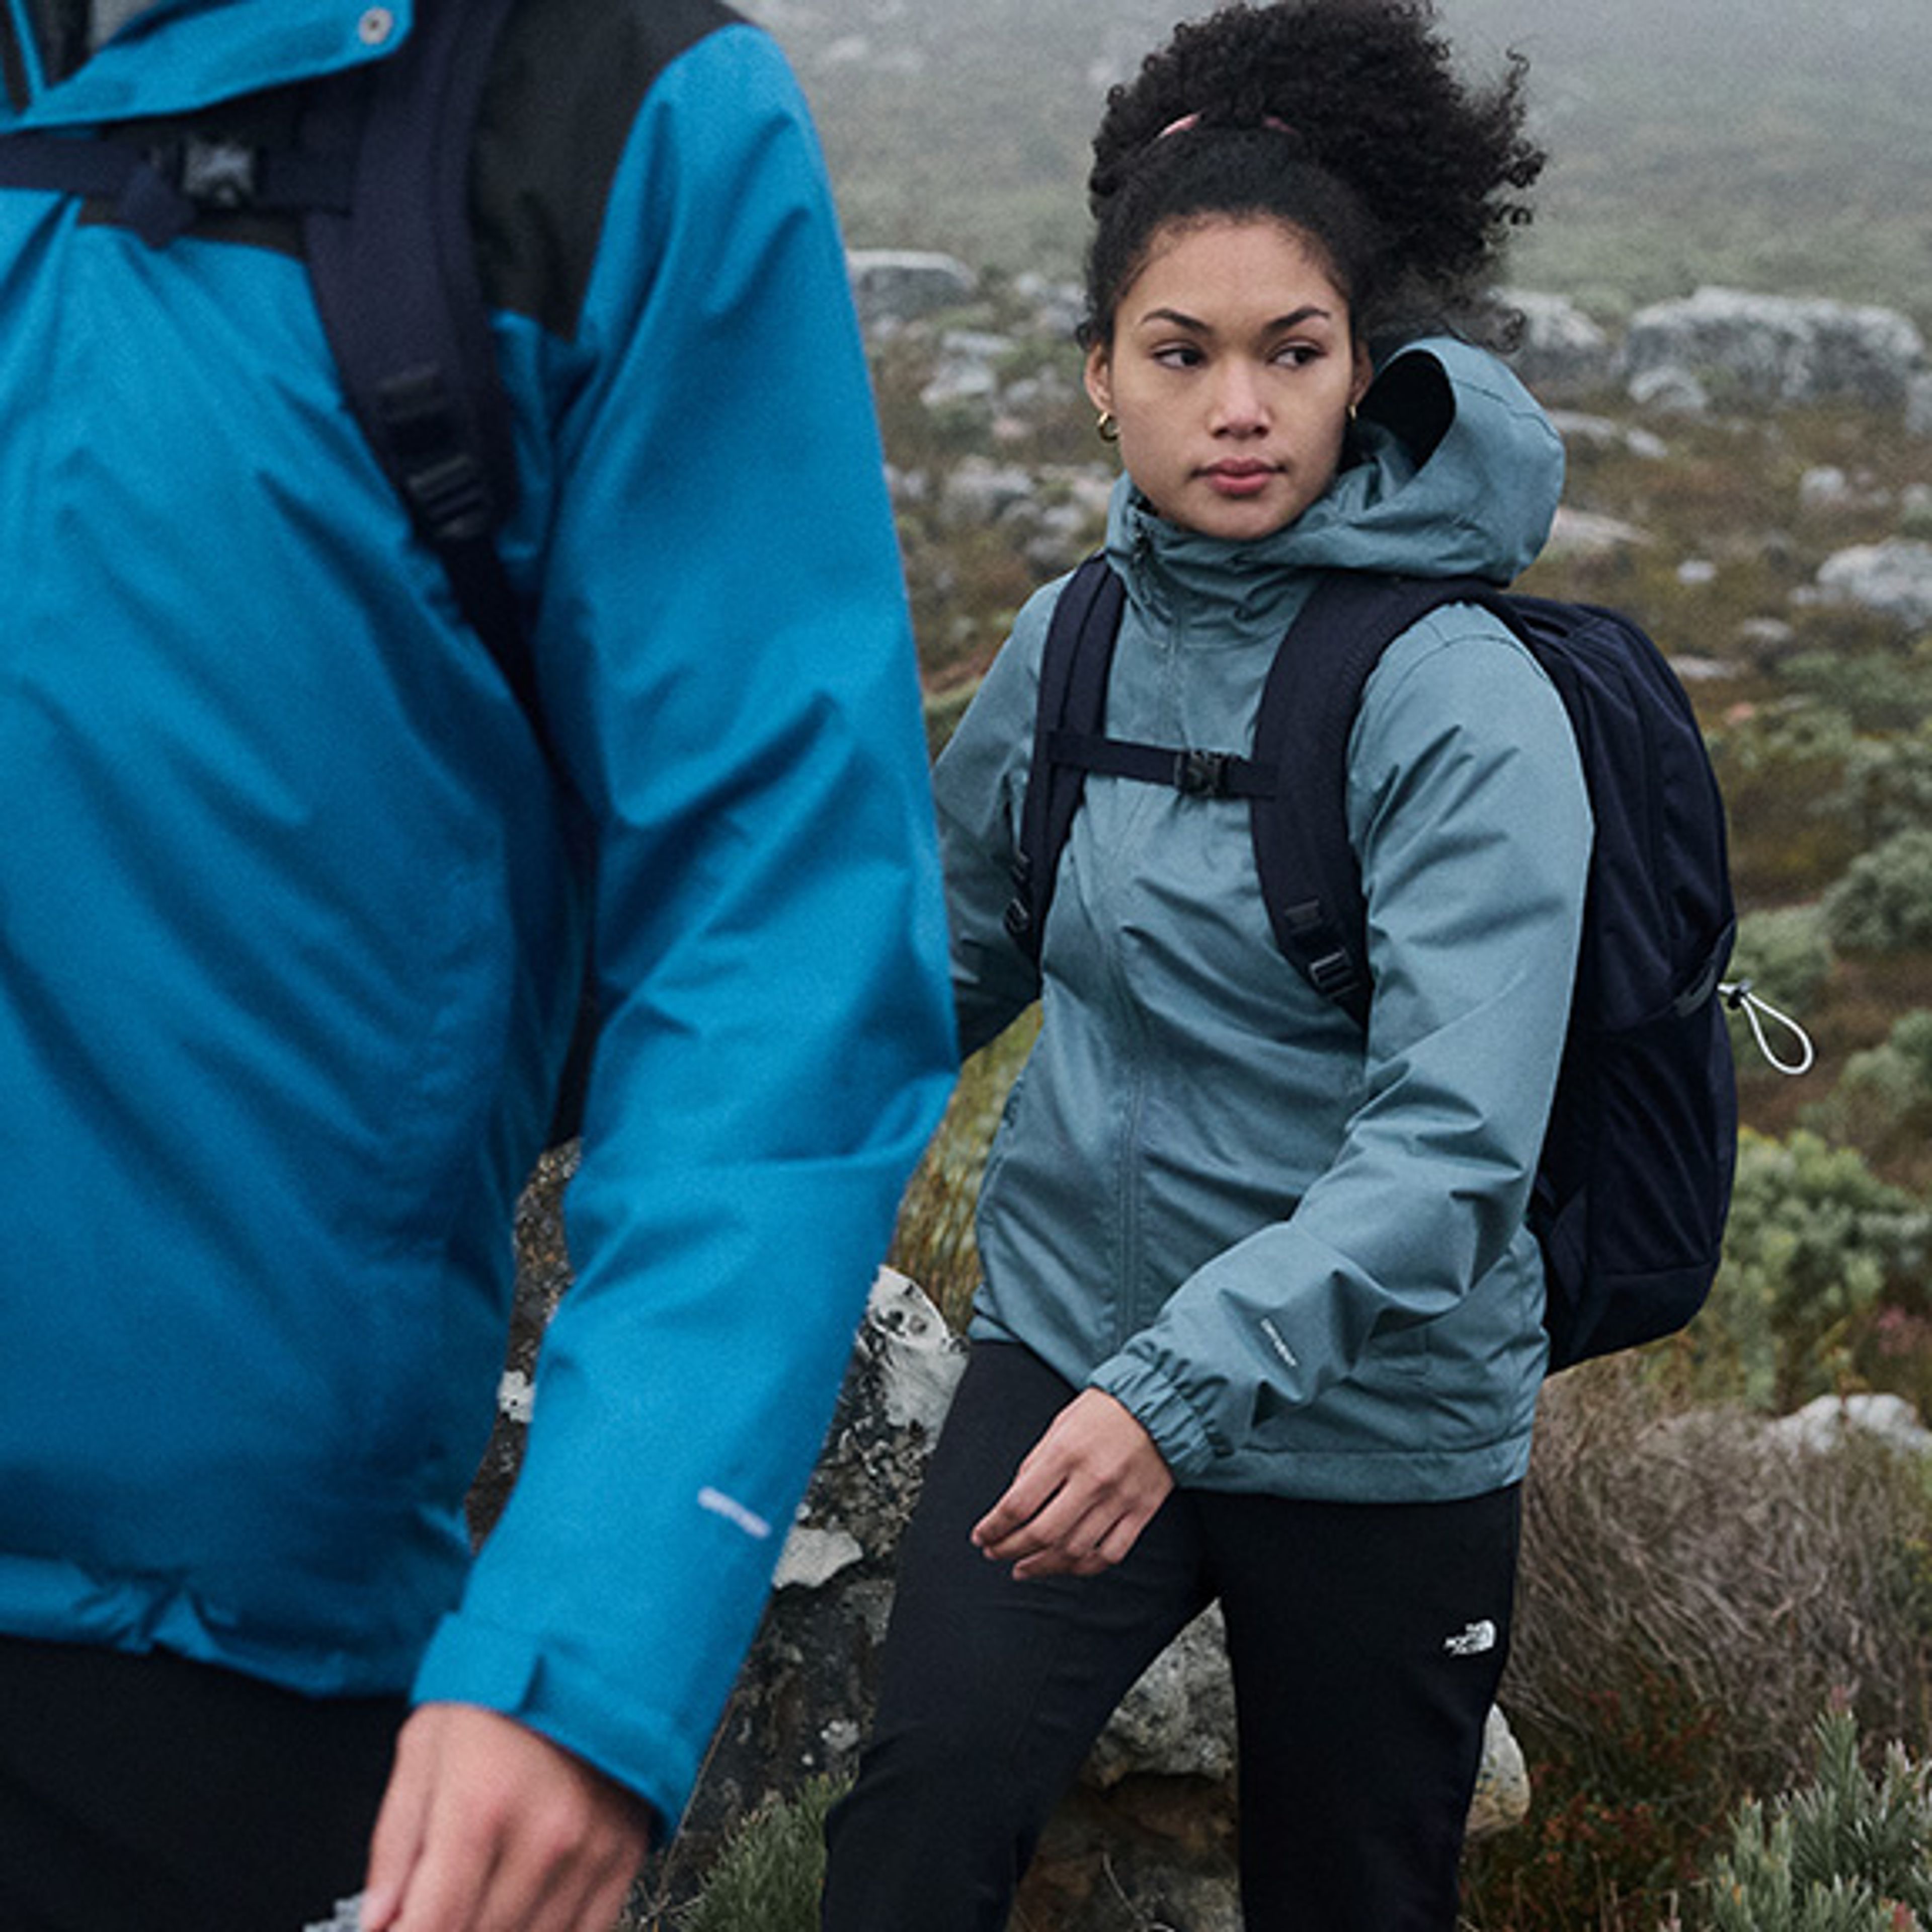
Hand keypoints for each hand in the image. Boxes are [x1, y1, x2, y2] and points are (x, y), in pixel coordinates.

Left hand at [361, 1703, 650, 1931]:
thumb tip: (375, 1919)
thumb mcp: (425, 1746)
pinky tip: (521, 1910)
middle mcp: (544, 1835)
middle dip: (444, 1930)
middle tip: (431, 1910)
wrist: (590, 1648)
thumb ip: (394, 1842)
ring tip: (477, 1899)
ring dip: (493, 1931)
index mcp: (483, 1804)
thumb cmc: (503, 1688)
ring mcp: (590, 1851)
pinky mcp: (624, 1856)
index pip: (431, 1927)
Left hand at [972, 1388, 1173, 1579]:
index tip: (981, 1536)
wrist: (1161, 1404)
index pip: (1018, 1504)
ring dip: (1042, 1566)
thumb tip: (1012, 1504)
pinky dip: (1083, 1567)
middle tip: (994, 1554)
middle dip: (1009, 1550)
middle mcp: (1092, 1479)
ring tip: (1023, 1568)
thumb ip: (1035, 1464)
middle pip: (1042, 1534)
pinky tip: (1066, 1565)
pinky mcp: (1141, 1511)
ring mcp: (1119, 1499)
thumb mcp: (1060, 1425)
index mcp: (1065, 1452)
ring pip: (1074, 1551)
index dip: (993, 1527)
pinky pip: (1109, 1554)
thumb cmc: (1105, 1411)